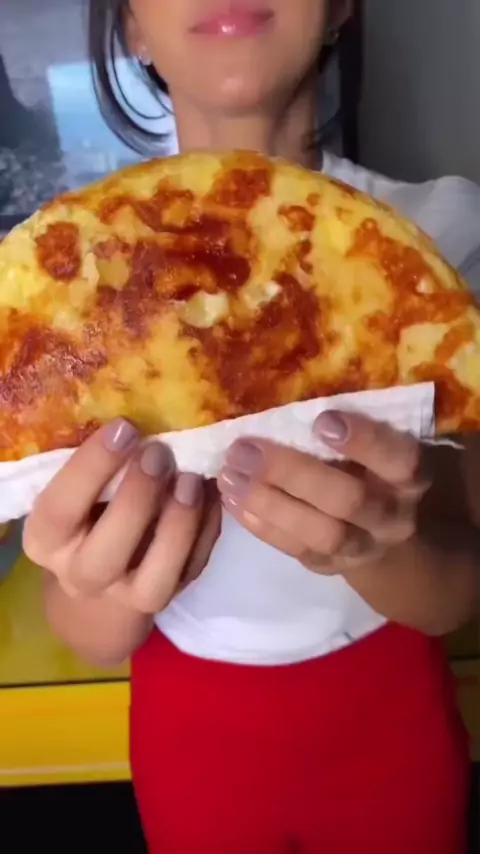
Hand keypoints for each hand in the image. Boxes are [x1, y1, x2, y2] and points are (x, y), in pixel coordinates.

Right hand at [23, 419, 220, 612]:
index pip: (59, 509)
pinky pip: (192, 569)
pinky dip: (207, 530)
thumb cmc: (89, 510)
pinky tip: (213, 493)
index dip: (92, 468)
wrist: (107, 574)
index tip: (125, 426)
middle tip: (160, 453)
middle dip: (137, 499)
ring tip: (194, 477)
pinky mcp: (169, 596)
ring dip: (178, 524)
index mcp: (46, 539)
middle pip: (106, 554)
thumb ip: (100, 466)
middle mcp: (81, 574)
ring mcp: (128, 595)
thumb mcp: (79, 490)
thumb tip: (143, 408)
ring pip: (155, 578)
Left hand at [217, 412, 428, 573]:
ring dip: (269, 502)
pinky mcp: (329, 566)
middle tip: (245, 449)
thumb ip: (348, 427)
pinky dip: (260, 525)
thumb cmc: (371, 469)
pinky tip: (231, 499)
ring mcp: (362, 547)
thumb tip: (285, 382)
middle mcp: (392, 516)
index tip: (322, 418)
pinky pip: (295, 549)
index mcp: (410, 477)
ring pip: (321, 533)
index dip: (366, 442)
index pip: (400, 460)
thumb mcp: (377, 447)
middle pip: (349, 500)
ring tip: (229, 475)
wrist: (384, 536)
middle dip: (293, 473)